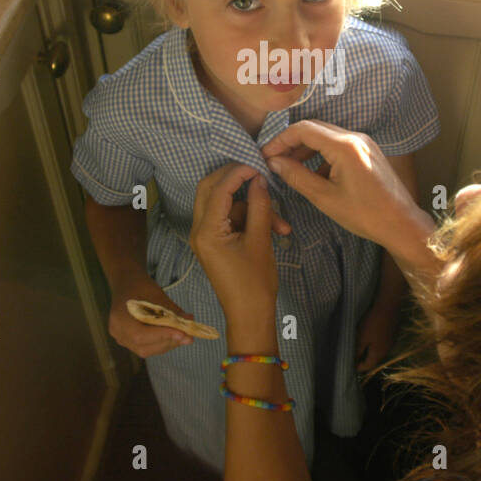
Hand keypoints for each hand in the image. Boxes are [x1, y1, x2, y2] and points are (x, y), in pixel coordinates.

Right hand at [108, 277, 195, 357]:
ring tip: (184, 335)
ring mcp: (122, 339)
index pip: (140, 335)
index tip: (182, 334)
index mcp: (119, 318)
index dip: (162, 336)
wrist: (126, 283)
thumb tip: (190, 321)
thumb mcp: (156, 294)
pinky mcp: (128, 342)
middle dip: (168, 342)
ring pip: (147, 350)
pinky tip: (174, 336)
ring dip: (168, 344)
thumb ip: (171, 310)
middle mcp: (117, 332)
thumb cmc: (140, 286)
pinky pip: (146, 347)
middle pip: (144, 346)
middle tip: (189, 336)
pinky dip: (162, 343)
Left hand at [189, 163, 279, 316]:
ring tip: (281, 224)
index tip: (258, 165)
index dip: (238, 173)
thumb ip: (259, 206)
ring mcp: (205, 236)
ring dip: (252, 207)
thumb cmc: (255, 281)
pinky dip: (250, 220)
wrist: (250, 315)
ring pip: (225, 206)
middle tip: (258, 173)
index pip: (218, 189)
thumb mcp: (260, 240)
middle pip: (210, 190)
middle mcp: (199, 230)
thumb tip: (259, 178)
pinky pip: (230, 219)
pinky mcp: (215, 241)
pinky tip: (276, 229)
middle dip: (235, 179)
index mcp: (206, 231)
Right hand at [261, 120, 433, 265]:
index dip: (280, 139)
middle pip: (314, 129)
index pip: (304, 129)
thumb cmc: (365, 214)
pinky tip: (313, 174)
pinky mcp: (368, 151)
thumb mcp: (325, 198)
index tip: (265, 155)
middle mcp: (355, 137)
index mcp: (344, 146)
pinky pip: (338, 145)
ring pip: (326, 136)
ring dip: (306, 149)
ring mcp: (363, 142)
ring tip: (289, 168)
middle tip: (274, 161)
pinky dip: (321, 155)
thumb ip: (297, 176)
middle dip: (291, 143)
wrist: (401, 223)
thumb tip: (274, 162)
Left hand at [355, 297, 400, 372]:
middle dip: (363, 360)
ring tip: (360, 347)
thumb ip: (358, 351)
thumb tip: (354, 362)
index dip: (358, 367)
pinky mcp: (393, 335)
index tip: (349, 364)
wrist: (388, 306)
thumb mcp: (361, 338)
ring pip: (378, 352)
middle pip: (373, 360)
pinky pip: (383, 344)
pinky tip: (370, 337)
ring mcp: (391, 343)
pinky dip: (375, 344)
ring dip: (369, 352)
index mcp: (378, 354)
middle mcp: (386, 351)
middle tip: (353, 356)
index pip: (367, 366)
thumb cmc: (372, 323)